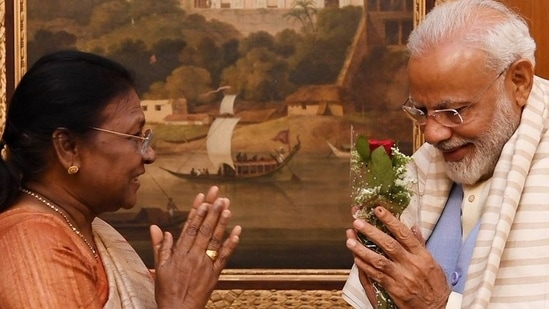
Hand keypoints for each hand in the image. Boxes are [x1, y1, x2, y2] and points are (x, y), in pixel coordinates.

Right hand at [150, 186, 241, 308]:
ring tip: (227, 208)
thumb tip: (156, 228)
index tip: (204, 199)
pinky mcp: (215, 274)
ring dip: (222, 223)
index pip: (190, 228)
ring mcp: (205, 265)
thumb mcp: (159, 267)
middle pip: (204, 230)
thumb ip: (160, 246)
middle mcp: (193, 256)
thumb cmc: (167, 290)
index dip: (197, 212)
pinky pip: (224, 256)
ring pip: (214, 240)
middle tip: (220, 197)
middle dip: (212, 212)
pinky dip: (231, 243)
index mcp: (180, 253)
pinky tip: (237, 232)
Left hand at [346, 206, 449, 308]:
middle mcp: (412, 264)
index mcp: (422, 255)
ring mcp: (403, 277)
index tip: (378, 210)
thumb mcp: (433, 262)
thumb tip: (412, 227)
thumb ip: (420, 244)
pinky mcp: (395, 290)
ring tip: (350, 240)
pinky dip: (365, 267)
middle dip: (371, 232)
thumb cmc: (436, 285)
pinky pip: (377, 276)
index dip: (390, 220)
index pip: (404, 234)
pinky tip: (356, 259)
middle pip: (389, 244)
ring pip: (379, 260)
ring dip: (363, 249)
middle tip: (358, 222)